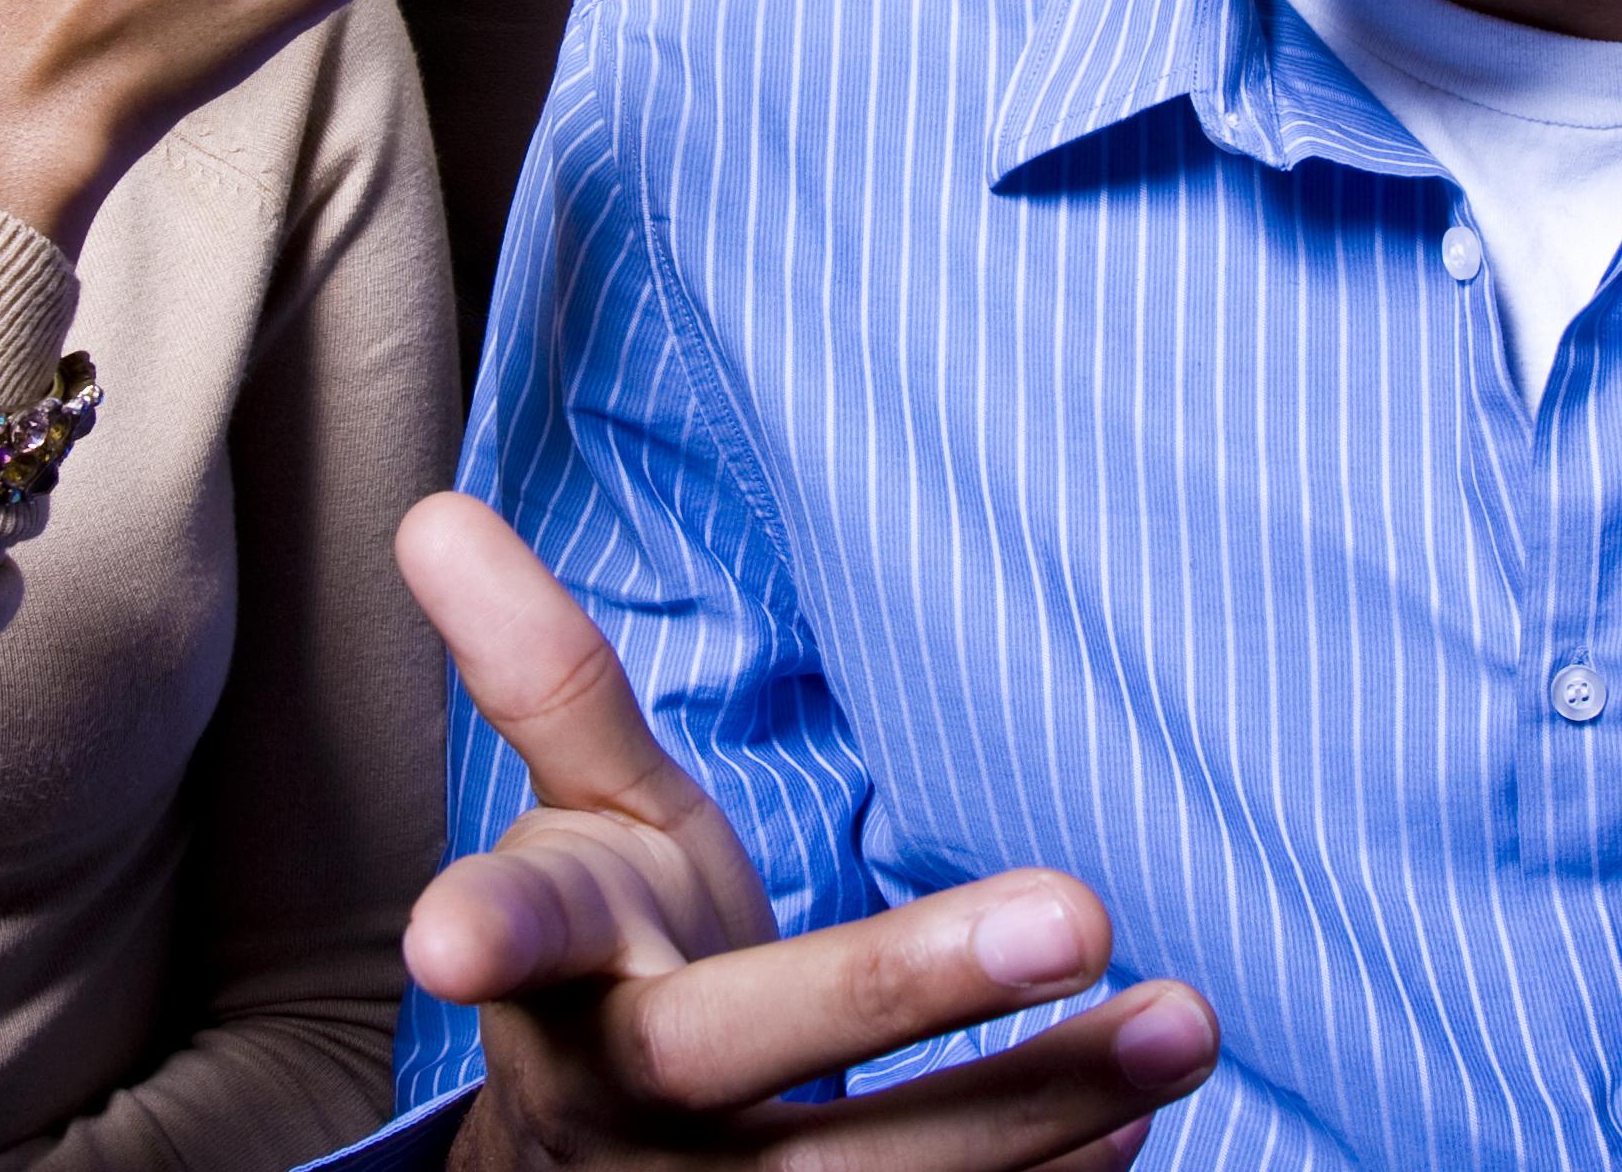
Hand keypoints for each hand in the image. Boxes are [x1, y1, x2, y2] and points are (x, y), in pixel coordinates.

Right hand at [397, 495, 1219, 1169]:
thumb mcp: (585, 818)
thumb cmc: (617, 956)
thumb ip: (541, 677)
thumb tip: (436, 515)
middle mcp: (626, 1102)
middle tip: (1079, 909)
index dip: (480, 932)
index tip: (442, 945)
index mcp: (558, 972)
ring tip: (1186, 1020)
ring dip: (1041, 1100)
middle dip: (902, 986)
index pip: (514, 931)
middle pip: (737, 1050)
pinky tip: (1139, 1115)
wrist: (612, 1168)